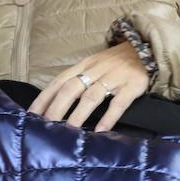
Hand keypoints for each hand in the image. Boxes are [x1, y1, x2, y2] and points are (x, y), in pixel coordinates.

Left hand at [28, 42, 150, 131]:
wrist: (147, 49)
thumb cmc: (116, 62)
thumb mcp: (94, 65)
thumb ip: (79, 79)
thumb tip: (56, 103)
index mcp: (84, 65)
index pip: (59, 81)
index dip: (45, 97)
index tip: (32, 114)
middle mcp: (96, 70)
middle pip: (71, 88)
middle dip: (57, 108)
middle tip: (47, 126)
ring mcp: (115, 77)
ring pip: (92, 95)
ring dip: (78, 114)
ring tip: (70, 131)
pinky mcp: (132, 85)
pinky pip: (119, 102)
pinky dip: (109, 117)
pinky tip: (100, 130)